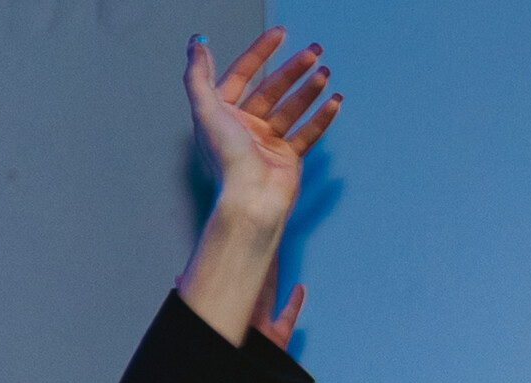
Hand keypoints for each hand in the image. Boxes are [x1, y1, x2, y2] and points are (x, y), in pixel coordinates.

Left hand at [186, 28, 339, 225]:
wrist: (251, 200)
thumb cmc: (227, 159)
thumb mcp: (204, 109)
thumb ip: (198, 74)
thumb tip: (196, 43)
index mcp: (223, 112)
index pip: (243, 73)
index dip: (261, 51)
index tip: (281, 35)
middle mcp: (245, 124)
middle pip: (272, 88)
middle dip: (293, 69)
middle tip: (315, 51)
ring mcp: (268, 141)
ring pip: (292, 108)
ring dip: (310, 89)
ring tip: (325, 72)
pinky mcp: (289, 158)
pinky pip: (308, 132)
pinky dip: (322, 117)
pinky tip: (334, 102)